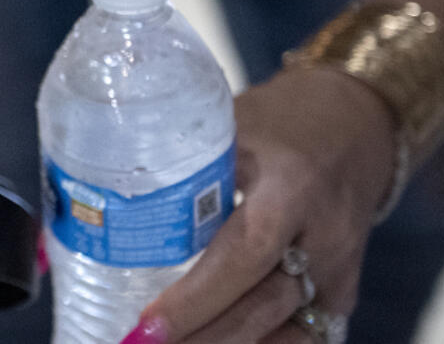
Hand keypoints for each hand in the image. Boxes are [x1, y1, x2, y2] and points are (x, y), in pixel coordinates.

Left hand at [122, 66, 397, 343]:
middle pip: (262, 307)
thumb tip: (85, 202)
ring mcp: (340, 270)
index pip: (244, 254)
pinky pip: (305, 334)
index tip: (147, 325)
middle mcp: (325, 236)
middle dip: (201, 337)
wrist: (357, 123)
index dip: (195, 298)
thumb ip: (176, 162)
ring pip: (286, 332)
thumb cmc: (280, 120)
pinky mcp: (343, 290)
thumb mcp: (229, 126)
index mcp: (292, 186)